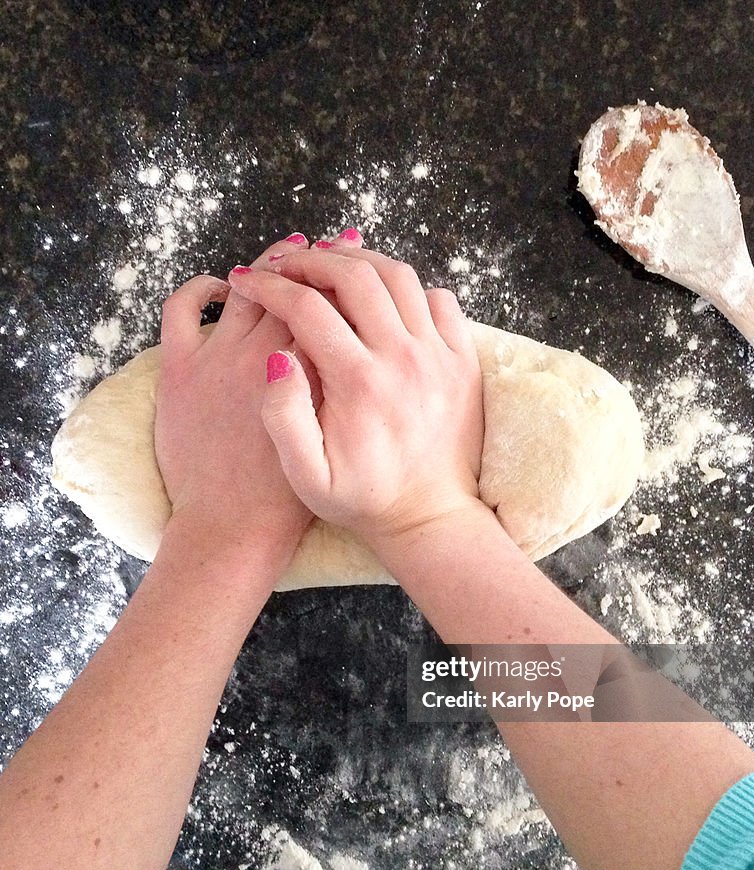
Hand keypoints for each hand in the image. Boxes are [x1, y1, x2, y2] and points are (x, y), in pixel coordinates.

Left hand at [155, 232, 360, 549]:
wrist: (235, 528)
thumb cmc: (290, 495)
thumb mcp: (335, 437)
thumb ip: (345, 382)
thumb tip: (358, 336)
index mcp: (308, 372)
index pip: (330, 303)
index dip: (346, 276)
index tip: (357, 259)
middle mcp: (263, 355)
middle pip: (292, 287)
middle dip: (315, 260)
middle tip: (332, 242)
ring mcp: (217, 358)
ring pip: (247, 289)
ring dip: (270, 264)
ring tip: (289, 251)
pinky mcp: (180, 369)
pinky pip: (182, 307)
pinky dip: (200, 287)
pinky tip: (220, 286)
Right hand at [225, 246, 484, 551]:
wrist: (430, 517)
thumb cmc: (364, 499)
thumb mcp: (307, 476)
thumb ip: (283, 417)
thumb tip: (278, 357)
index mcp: (359, 383)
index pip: (306, 307)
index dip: (268, 285)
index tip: (247, 279)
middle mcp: (402, 359)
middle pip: (354, 276)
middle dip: (310, 260)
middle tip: (284, 263)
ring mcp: (438, 356)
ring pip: (398, 276)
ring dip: (359, 261)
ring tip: (329, 266)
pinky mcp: (462, 361)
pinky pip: (440, 300)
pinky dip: (408, 288)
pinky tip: (382, 299)